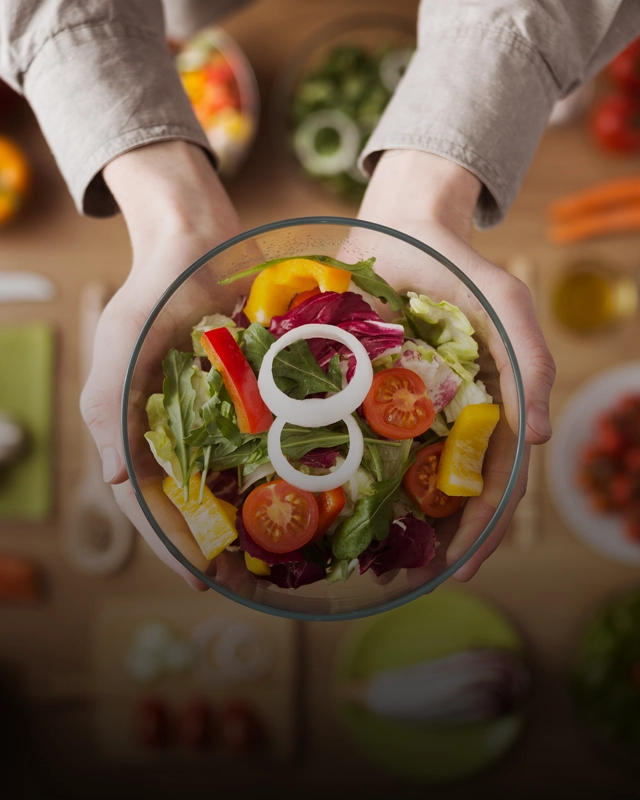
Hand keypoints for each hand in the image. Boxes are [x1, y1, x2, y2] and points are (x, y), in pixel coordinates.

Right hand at [80, 141, 241, 588]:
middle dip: (222, 544)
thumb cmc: (153, 293)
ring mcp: (221, 416)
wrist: (198, 240)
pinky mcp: (255, 397)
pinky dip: (283, 469)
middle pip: (199, 503)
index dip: (173, 546)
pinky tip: (310, 493)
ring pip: (237, 481)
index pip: (151, 504)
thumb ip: (109, 413)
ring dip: (255, 518)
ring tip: (285, 555)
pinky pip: (271, 442)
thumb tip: (117, 482)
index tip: (205, 582)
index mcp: (138, 431)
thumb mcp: (120, 347)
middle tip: (254, 580)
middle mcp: (181, 432)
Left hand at [358, 150, 555, 581]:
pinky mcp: (360, 391)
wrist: (403, 226)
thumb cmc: (461, 267)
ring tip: (368, 561)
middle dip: (435, 540)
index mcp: (486, 408)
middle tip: (410, 580)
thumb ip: (530, 358)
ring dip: (392, 520)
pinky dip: (347, 471)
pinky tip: (326, 501)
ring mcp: (400, 408)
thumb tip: (544, 438)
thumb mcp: (507, 302)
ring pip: (400, 474)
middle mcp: (443, 417)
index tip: (462, 570)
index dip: (482, 528)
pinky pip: (354, 437)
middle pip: (445, 491)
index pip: (493, 481)